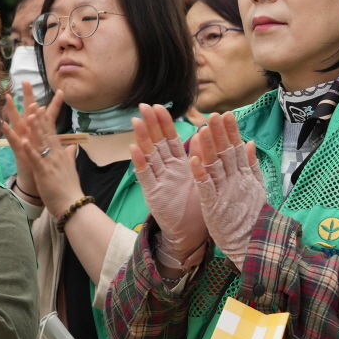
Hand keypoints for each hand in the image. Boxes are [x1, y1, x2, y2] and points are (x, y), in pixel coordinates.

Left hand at [1, 89, 80, 211]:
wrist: (74, 205)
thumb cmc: (70, 190)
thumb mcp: (70, 170)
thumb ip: (69, 156)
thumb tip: (72, 147)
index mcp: (60, 154)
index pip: (52, 133)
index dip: (45, 120)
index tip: (40, 106)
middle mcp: (56, 155)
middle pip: (46, 133)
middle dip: (39, 117)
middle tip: (33, 101)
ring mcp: (51, 163)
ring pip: (41, 142)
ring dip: (35, 128)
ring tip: (28, 114)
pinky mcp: (45, 173)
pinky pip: (36, 159)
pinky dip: (30, 149)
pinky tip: (23, 140)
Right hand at [131, 104, 208, 267]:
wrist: (191, 233)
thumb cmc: (197, 205)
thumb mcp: (202, 177)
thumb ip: (201, 155)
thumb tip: (204, 132)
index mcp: (179, 164)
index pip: (170, 139)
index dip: (165, 123)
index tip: (160, 106)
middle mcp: (166, 170)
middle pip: (157, 143)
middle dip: (151, 124)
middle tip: (143, 105)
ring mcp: (158, 181)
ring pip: (149, 155)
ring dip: (143, 138)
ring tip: (137, 121)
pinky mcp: (153, 194)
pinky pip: (146, 176)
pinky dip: (140, 163)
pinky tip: (134, 149)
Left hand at [188, 112, 268, 269]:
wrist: (253, 244)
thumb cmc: (252, 216)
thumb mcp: (256, 187)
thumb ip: (252, 164)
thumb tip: (250, 142)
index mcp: (245, 175)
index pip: (236, 149)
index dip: (231, 131)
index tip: (226, 114)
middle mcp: (236, 181)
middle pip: (226, 152)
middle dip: (220, 133)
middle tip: (214, 114)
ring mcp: (225, 193)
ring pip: (216, 165)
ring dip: (209, 148)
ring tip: (203, 129)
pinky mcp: (214, 206)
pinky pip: (206, 187)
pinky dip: (201, 173)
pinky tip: (194, 159)